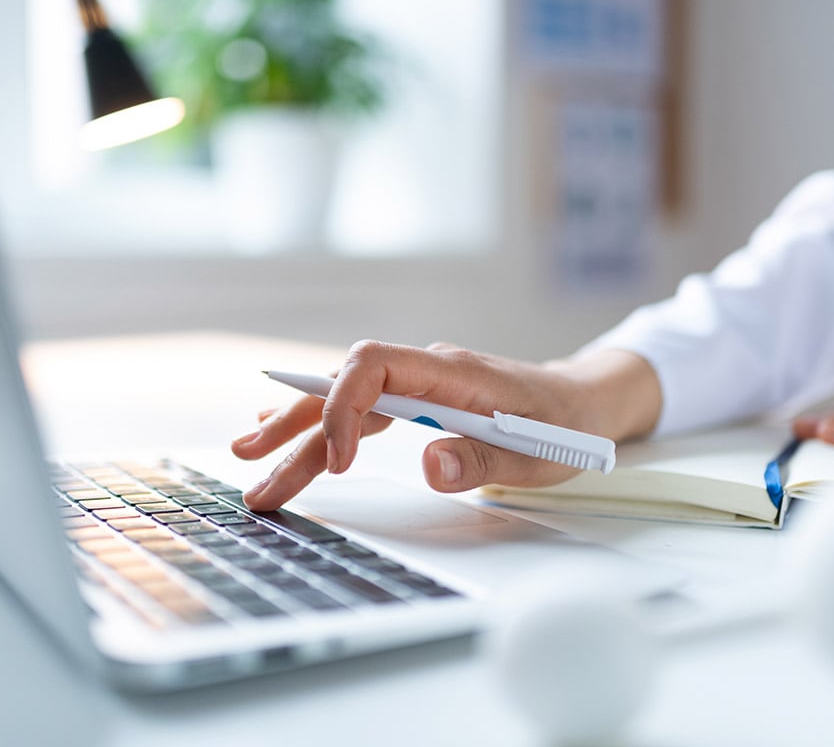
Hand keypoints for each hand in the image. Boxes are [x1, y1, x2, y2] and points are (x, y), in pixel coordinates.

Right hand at [231, 340, 661, 510]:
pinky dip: (322, 421)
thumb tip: (431, 467)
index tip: (337, 464)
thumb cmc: (567, 426)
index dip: (343, 408)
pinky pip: (361, 407)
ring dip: (298, 428)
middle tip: (249, 466)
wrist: (586, 402)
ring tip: (248, 456)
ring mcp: (420, 385)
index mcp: (452, 372)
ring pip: (346, 400)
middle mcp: (426, 371)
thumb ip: (485, 460)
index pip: (374, 366)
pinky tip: (287, 432)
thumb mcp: (539, 454)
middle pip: (345, 386)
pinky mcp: (419, 402)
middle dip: (295, 425)